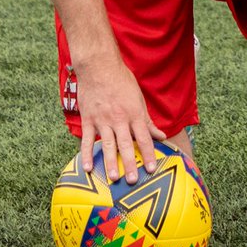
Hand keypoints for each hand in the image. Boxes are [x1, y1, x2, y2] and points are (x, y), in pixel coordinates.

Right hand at [77, 58, 164, 184]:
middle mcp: (119, 118)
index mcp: (134, 113)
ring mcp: (102, 119)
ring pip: (107, 144)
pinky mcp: (88, 119)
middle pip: (126, 144)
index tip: (152, 169)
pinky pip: (87, 139)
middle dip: (130, 163)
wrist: (99, 65)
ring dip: (110, 162)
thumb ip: (147, 120)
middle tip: (133, 180)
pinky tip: (87, 167)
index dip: (149, 154)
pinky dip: (86, 154)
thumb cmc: (121, 80)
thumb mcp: (138, 98)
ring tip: (114, 178)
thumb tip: (160, 135)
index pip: (144, 137)